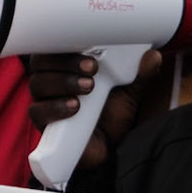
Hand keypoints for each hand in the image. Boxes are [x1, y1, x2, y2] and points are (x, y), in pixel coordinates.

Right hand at [25, 48, 164, 170]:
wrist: (108, 148)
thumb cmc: (111, 114)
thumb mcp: (130, 92)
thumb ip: (140, 75)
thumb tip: (154, 56)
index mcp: (68, 66)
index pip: (55, 46)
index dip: (67, 44)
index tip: (92, 51)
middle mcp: (52, 81)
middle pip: (42, 63)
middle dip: (67, 63)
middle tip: (93, 69)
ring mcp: (45, 101)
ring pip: (39, 84)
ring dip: (63, 82)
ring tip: (88, 88)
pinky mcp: (44, 123)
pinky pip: (38, 111)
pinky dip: (55, 107)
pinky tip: (75, 107)